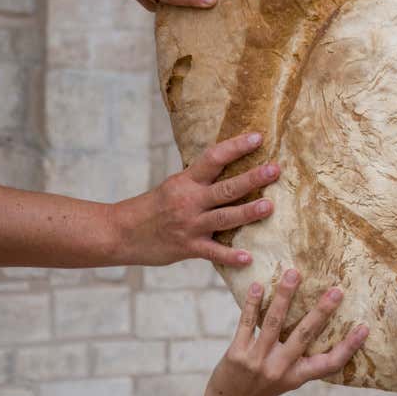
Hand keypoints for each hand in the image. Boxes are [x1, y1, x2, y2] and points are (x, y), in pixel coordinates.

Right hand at [113, 132, 278, 266]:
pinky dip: (230, 256)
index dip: (236, 147)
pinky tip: (248, 258)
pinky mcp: (187, 247)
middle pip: (225, 188)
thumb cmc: (152, 207)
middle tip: (275, 170)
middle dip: (252, 178)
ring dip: (248, 212)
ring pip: (224, 217)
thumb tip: (230, 164)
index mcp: (186, 181)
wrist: (120, 233)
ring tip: (269, 207)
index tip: (258, 137)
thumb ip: (200, 180)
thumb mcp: (174, 186)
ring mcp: (189, 225)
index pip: (214, 158)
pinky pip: (213, 252)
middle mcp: (189, 201)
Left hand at [204, 270, 368, 395]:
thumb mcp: (289, 379)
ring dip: (285, 296)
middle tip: (337, 290)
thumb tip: (322, 323)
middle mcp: (279, 369)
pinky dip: (253, 303)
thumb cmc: (265, 387)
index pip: (329, 364)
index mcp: (297, 376)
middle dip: (321, 312)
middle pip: (304, 336)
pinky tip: (259, 285)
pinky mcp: (237, 353)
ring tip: (293, 273)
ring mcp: (257, 360)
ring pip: (274, 323)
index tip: (364, 328)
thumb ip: (303, 357)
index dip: (348, 347)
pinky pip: (247, 323)